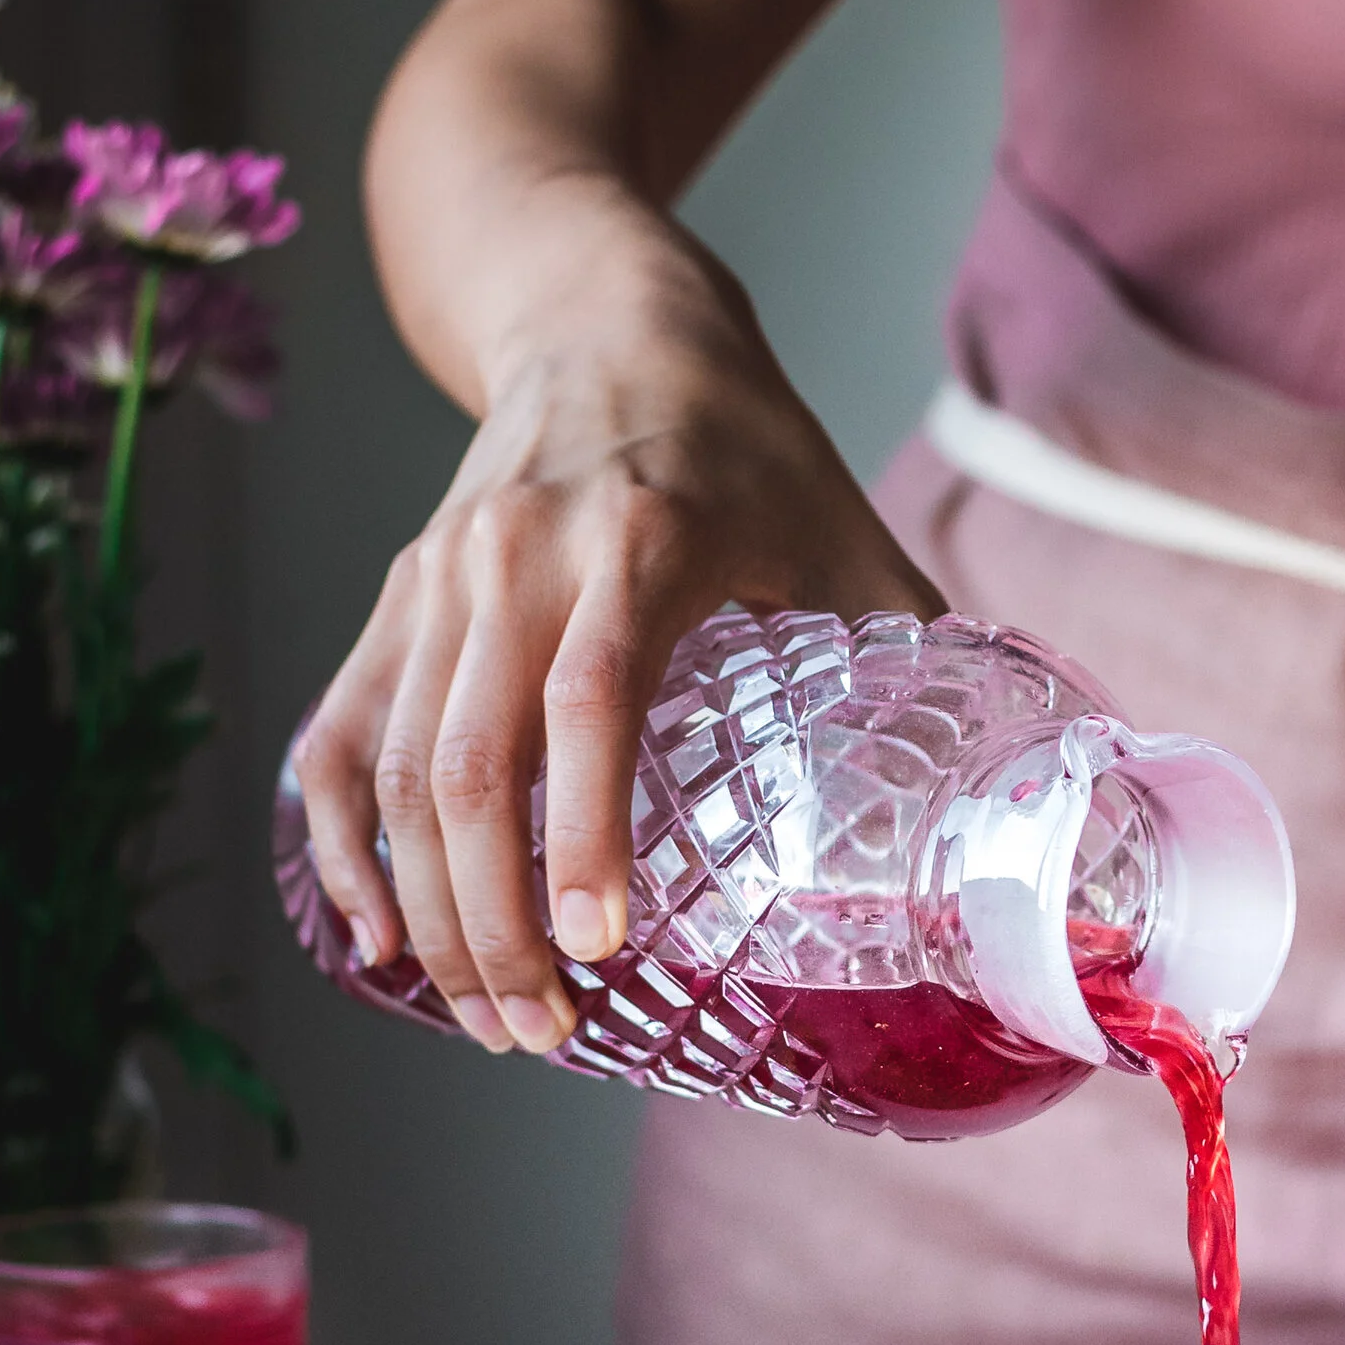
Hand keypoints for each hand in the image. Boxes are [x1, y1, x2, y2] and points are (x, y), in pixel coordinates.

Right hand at [293, 206, 932, 1053]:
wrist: (601, 315)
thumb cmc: (739, 435)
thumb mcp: (843, 519)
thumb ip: (909, 647)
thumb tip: (1002, 784)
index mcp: (641, 537)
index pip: (592, 697)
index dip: (586, 828)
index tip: (602, 941)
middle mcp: (517, 553)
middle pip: (470, 760)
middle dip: (496, 920)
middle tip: (542, 1029)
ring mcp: (438, 576)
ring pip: (397, 765)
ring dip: (430, 908)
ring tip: (484, 1015)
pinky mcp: (394, 597)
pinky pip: (342, 732)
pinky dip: (345, 842)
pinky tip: (375, 930)